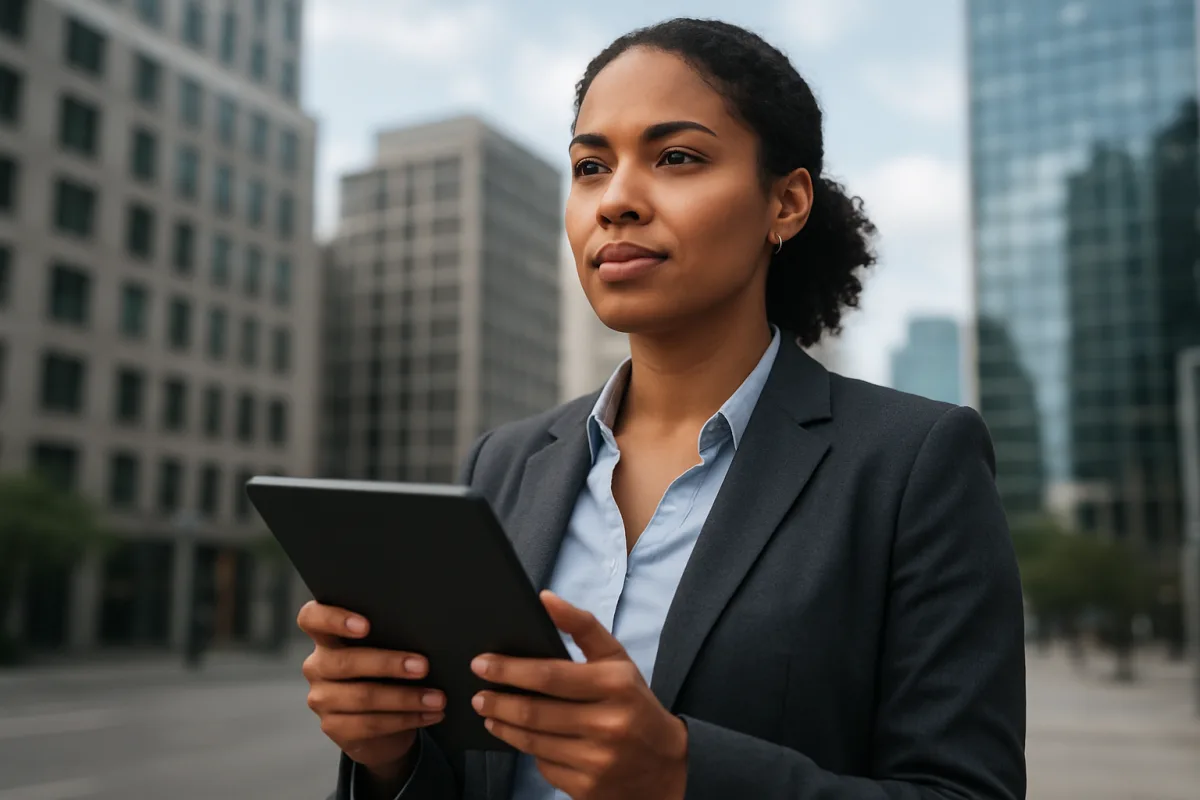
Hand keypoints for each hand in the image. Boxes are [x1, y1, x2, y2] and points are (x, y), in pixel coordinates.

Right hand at [297, 601, 444, 783]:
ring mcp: (322, 698)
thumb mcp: (385, 649)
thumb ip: (391, 636)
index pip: (311, 618)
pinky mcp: (333, 726)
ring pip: (362, 696)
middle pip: (345, 662)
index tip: (366, 626)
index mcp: (327, 637)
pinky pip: (370, 724)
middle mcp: (318, 665)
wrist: (381, 724)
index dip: (333, 619)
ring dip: (406, 698)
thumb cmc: (386, 673)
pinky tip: (429, 715)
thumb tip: (426, 633)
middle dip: (388, 663)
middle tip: (424, 666)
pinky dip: (406, 719)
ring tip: (437, 698)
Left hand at [470, 592, 687, 799]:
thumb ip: (581, 625)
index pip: (550, 676)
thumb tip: (544, 598)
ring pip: (532, 742)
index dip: (510, 670)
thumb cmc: (633, 703)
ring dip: (503, 725)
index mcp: (615, 684)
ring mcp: (598, 760)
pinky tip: (519, 737)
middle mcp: (608, 724)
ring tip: (489, 712)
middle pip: (535, 712)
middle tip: (477, 693)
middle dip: (498, 701)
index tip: (481, 663)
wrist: (665, 765)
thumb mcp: (617, 660)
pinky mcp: (588, 788)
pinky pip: (543, 766)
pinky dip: (527, 750)